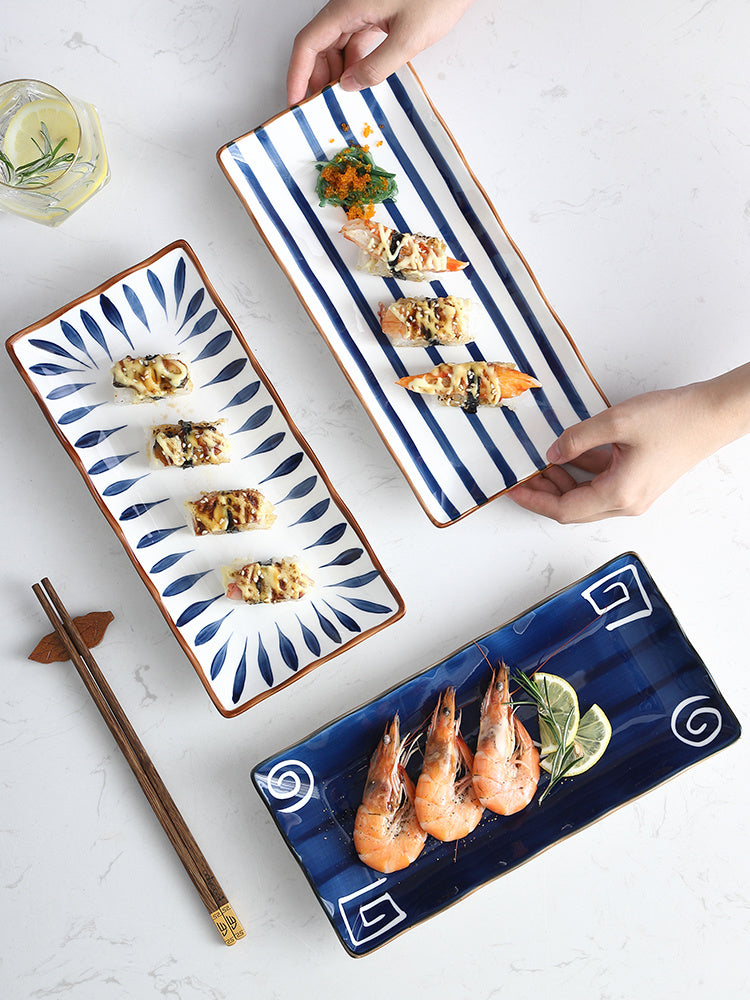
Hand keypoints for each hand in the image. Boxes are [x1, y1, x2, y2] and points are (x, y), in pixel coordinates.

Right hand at [287, 0, 474, 105]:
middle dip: (316, 77)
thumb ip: (377, 66)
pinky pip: (355, 38)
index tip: (295, 100)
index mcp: (348, 6)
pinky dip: (353, 61)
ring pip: (337, 42)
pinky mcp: (376, 10)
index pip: (308, 43)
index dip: (298, 74)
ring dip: (335, 71)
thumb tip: (352, 85)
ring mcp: (362, 6)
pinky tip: (359, 79)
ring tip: (339, 100)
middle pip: (319, 43)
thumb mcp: (408, 38)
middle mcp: (349, 4)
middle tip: (318, 108)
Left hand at [508, 365, 749, 522]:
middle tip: (521, 476)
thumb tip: (552, 454)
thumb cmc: (674, 419)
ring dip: (562, 482)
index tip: (514, 489)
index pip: (564, 509)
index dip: (535, 500)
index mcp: (620, 494)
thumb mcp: (617, 422)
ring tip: (541, 462)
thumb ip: (578, 439)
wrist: (712, 415)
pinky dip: (582, 473)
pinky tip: (570, 454)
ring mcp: (634, 495)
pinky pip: (602, 485)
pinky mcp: (639, 484)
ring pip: (586, 497)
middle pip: (573, 509)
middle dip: (544, 493)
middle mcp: (627, 502)